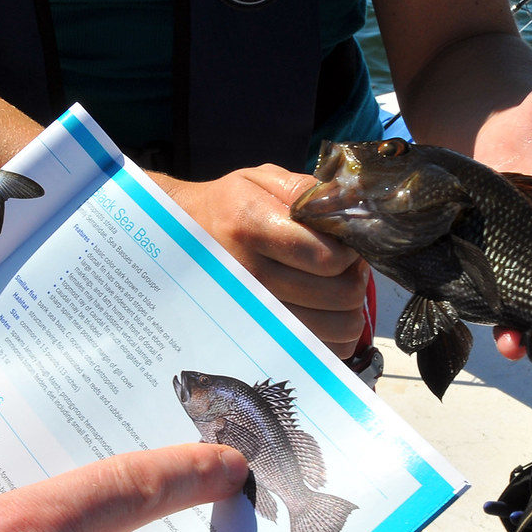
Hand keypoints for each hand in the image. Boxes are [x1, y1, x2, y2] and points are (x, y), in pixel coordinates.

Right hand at [160, 166, 370, 358]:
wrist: (177, 240)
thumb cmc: (228, 207)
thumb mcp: (259, 181)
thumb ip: (306, 191)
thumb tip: (349, 213)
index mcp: (250, 226)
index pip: (327, 257)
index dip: (351, 253)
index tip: (347, 245)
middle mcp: (249, 274)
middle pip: (338, 295)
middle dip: (354, 280)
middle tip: (345, 268)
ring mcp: (252, 311)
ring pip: (335, 327)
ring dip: (349, 310)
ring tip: (334, 290)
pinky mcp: (257, 335)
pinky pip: (320, 350)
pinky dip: (333, 337)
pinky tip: (322, 314)